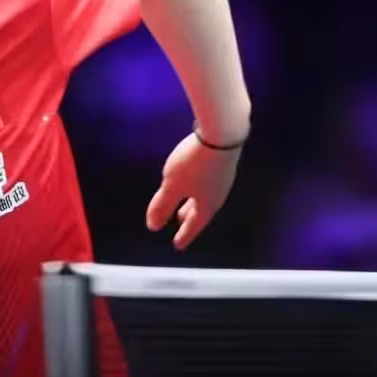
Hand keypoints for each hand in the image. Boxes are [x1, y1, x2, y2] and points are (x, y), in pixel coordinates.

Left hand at [146, 131, 242, 249]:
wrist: (222, 132)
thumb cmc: (194, 163)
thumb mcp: (172, 186)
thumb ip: (162, 206)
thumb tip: (153, 226)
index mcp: (207, 204)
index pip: (194, 225)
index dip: (184, 235)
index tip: (178, 245)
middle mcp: (218, 193)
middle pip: (201, 210)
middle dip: (189, 218)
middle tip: (180, 223)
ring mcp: (222, 176)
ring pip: (205, 195)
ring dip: (193, 202)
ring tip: (184, 204)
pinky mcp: (222, 161)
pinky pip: (208, 181)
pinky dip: (198, 187)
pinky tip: (194, 179)